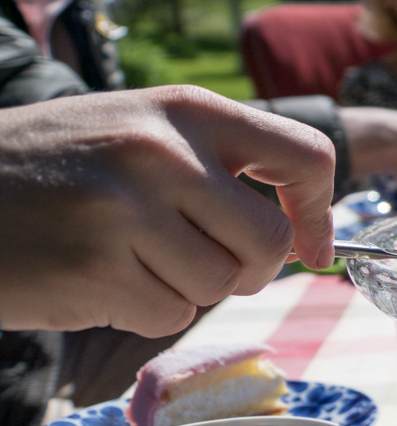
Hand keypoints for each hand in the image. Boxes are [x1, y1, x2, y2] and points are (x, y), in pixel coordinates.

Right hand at [0, 86, 334, 335]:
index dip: (319, 210)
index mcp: (185, 109)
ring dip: (186, 288)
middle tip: (205, 263)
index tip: (310, 245)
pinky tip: (96, 278)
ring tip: (129, 259)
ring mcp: (127, 212)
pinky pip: (168, 316)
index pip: (305, 154)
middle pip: (268, 242)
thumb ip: (212, 162)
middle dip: (249, 269)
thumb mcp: (134, 127)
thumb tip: (299, 231)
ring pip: (219, 286)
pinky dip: (142, 311)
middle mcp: (163, 153)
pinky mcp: (94, 271)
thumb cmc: (49, 166)